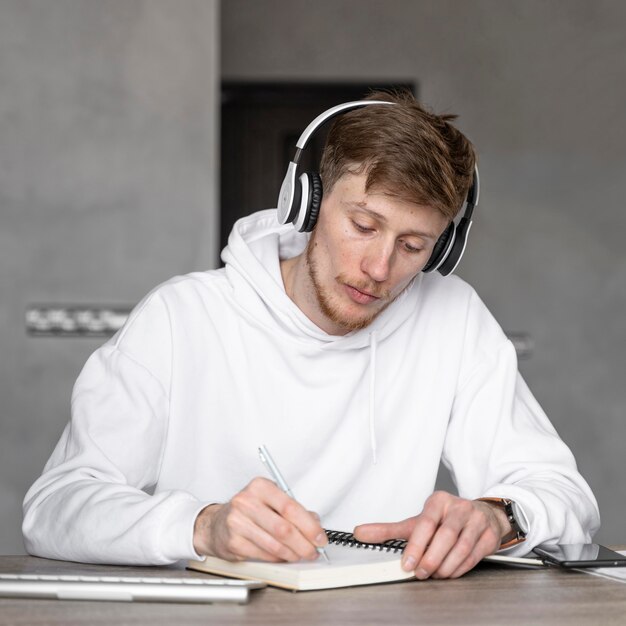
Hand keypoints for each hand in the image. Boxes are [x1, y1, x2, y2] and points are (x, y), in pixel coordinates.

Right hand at [193, 477, 326, 561]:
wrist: (216, 523)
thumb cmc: (248, 511)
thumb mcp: (270, 501)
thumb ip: (294, 510)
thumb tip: (315, 524)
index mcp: (260, 486)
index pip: (290, 506)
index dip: (309, 525)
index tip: (320, 536)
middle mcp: (246, 501)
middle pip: (283, 528)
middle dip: (304, 543)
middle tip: (314, 550)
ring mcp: (237, 522)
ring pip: (274, 544)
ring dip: (293, 553)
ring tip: (301, 554)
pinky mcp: (233, 542)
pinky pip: (263, 555)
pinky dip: (278, 558)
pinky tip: (284, 556)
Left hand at [353, 491, 509, 578]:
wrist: (481, 516)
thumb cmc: (445, 520)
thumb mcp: (417, 522)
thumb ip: (389, 530)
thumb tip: (360, 533)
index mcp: (438, 501)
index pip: (425, 522)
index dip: (415, 545)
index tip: (406, 563)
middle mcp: (458, 507)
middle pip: (445, 536)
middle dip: (430, 559)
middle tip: (420, 572)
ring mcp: (476, 520)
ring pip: (461, 547)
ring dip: (445, 566)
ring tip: (434, 574)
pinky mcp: (489, 535)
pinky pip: (473, 556)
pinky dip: (459, 568)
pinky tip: (449, 572)